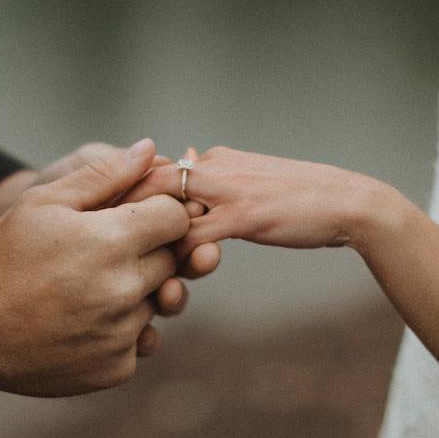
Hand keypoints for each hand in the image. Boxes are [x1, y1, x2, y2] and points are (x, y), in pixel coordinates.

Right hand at [0, 142, 220, 321]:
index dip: (158, 213)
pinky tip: (80, 322)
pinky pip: (139, 341)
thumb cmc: (3, 259)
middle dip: (147, 252)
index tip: (134, 218)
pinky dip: (119, 331)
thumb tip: (149, 149)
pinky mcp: (116, 368)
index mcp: (112, 242)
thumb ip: (103, 174)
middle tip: (102, 254)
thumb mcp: (43, 202)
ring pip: (156, 302)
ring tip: (85, 289)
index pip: (177, 218)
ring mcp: (122, 334)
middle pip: (172, 260)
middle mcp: (125, 290)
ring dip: (134, 293)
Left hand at [120, 146, 394, 255]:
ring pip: (164, 208)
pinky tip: (158, 280)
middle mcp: (216, 166)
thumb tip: (185, 157)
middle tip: (89, 244)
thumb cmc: (302, 198)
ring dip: (139, 237)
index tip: (96, 222)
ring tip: (115, 265)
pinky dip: (172, 257)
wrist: (349, 202)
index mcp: (214, 158)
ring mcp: (228, 190)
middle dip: (115, 212)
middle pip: (147, 183)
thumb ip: (215, 172)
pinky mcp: (243, 216)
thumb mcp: (252, 177)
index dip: (121, 195)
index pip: (153, 169)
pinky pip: (194, 236)